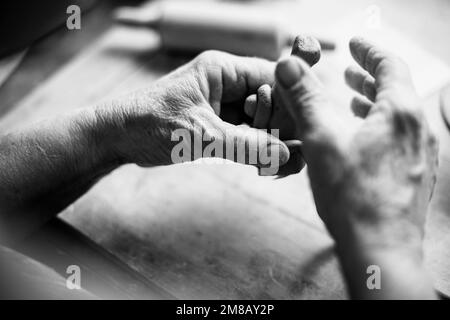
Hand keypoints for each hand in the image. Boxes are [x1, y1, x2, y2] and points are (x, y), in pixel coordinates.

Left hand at [94, 51, 288, 169]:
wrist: (117, 137)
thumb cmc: (150, 124)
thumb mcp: (202, 135)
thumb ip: (246, 146)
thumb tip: (285, 155)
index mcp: (222, 70)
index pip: (271, 78)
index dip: (290, 102)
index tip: (303, 127)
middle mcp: (225, 83)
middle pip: (269, 100)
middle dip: (280, 127)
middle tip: (288, 154)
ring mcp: (221, 103)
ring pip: (259, 119)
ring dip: (268, 140)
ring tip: (277, 164)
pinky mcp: (215, 122)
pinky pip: (245, 132)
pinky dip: (254, 147)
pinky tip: (262, 164)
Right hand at [274, 37, 437, 297]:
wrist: (380, 250)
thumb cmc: (354, 198)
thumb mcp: (321, 140)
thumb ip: (305, 99)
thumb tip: (288, 66)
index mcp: (401, 113)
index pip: (390, 66)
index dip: (369, 51)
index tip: (354, 45)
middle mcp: (418, 130)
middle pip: (397, 90)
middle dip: (370, 77)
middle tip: (349, 71)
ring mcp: (421, 154)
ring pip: (398, 115)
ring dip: (374, 102)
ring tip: (352, 99)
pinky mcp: (415, 175)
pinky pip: (399, 137)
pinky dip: (380, 126)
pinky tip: (362, 138)